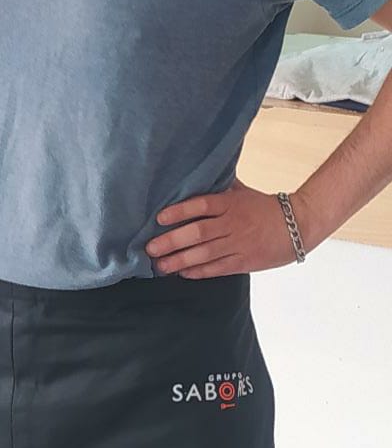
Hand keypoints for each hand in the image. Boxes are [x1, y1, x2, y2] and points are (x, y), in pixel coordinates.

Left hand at [145, 178, 301, 278]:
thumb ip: (220, 187)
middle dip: (172, 241)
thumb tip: (195, 175)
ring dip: (180, 260)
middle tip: (150, 248)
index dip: (179, 211)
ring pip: (204, 254)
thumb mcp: (243, 192)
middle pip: (198, 233)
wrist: (298, 225)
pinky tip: (183, 273)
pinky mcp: (244, 262)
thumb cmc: (265, 207)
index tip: (159, 218)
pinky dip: (199, 271)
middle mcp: (233, 224)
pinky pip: (217, 268)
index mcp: (231, 203)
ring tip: (161, 266)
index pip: (201, 204)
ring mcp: (238, 244)